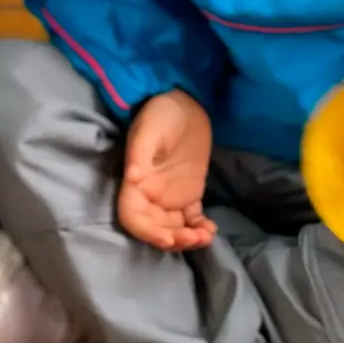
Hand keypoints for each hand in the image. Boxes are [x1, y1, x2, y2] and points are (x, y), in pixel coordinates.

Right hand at [118, 89, 217, 250]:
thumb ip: (141, 152)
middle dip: (173, 240)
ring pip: (174, 228)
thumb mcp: (149, 128)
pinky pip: (191, 219)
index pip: (133, 217)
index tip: (168, 238)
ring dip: (187, 239)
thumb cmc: (161, 112)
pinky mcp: (188, 193)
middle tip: (195, 237)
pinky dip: (199, 229)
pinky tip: (211, 229)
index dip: (147, 232)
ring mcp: (170, 195)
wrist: (184, 102)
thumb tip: (133, 177)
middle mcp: (150, 194)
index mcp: (136, 182)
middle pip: (155, 228)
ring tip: (206, 235)